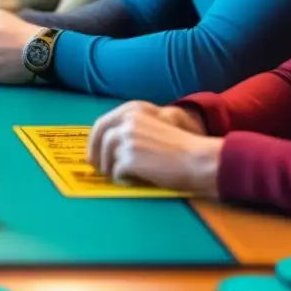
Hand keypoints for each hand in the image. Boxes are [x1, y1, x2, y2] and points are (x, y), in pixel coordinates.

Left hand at [87, 101, 220, 195]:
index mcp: (132, 110)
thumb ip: (130, 130)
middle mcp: (127, 121)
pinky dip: (123, 180)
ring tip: (124, 176)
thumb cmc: (180, 148)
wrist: (198, 159)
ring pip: (104, 158)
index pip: (101, 124)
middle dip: (95, 156)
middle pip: (98, 140)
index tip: (93, 154)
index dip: (94, 140)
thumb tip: (104, 146)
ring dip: (110, 170)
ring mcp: (126, 138)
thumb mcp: (152, 127)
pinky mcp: (129, 157)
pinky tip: (136, 180)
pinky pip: (116, 173)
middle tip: (99, 170)